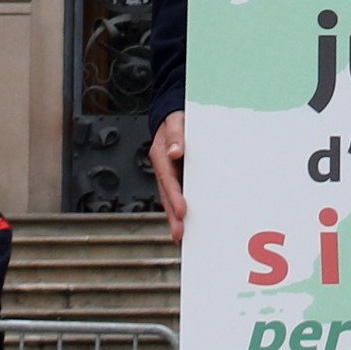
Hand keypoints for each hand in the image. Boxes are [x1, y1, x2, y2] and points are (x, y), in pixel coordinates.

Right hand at [151, 111, 188, 240]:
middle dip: (173, 215)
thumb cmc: (176, 118)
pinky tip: (189, 221)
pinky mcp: (178, 175)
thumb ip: (176, 135)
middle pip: (167, 195)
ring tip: (183, 236)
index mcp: (161, 155)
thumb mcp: (176, 120)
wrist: (174, 113)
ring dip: (176, 217)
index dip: (174, 196)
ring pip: (171, 198)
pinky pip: (179, 193)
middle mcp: (164, 166)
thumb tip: (175, 152)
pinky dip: (181, 208)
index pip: (167, 179)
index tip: (182, 211)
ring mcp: (170, 173)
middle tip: (180, 233)